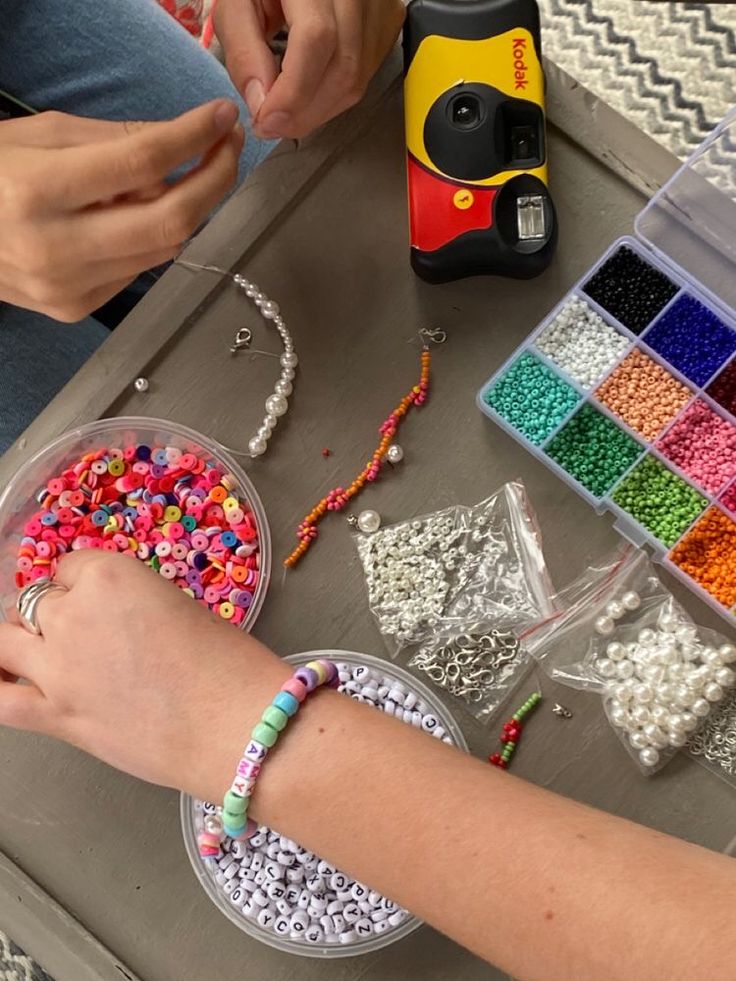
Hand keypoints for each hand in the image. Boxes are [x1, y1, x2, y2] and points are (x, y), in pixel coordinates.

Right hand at [0, 101, 242, 322]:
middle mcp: (55, 247)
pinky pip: (139, 269)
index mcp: (38, 191)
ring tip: (190, 176)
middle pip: (169, 220)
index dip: (191, 138)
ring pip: (164, 250)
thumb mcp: (42, 135)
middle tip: (228, 151)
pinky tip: (142, 215)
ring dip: (190, 210)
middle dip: (213, 182)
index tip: (221, 118)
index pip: (140, 163)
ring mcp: (68, 287)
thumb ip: (115, 140)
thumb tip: (182, 140)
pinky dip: (153, 239)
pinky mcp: (76, 309)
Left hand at [0, 551, 288, 798]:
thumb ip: (134, 608)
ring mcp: (56, 668)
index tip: (109, 604)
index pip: (72, 567)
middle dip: (60, 614)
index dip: (88, 585)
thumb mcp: (179, 609)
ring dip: (23, 641)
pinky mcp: (55, 716)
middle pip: (39, 602)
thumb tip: (114, 627)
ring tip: (46, 654)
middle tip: (93, 637)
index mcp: (110, 575)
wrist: (236, 725)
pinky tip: (2, 679)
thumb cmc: (229, 663)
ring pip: (4, 641)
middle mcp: (72, 614)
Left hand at [215, 0, 404, 139]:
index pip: (317, 39)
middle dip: (304, 112)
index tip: (266, 121)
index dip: (293, 91)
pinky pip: (364, 78)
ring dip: (317, 110)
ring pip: (356, 82)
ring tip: (286, 110)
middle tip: (271, 124)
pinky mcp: (386, 25)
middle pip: (343, 69)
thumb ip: (244, 51)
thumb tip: (262, 105)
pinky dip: (332, 97)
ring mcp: (378, 9)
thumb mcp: (237, 5)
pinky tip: (309, 91)